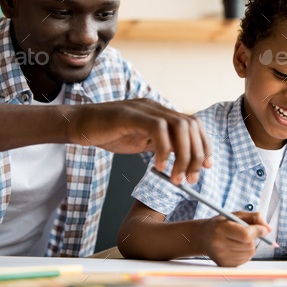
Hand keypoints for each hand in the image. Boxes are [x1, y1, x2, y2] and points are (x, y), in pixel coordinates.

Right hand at [68, 98, 212, 183]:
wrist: (79, 124)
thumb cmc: (107, 133)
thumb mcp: (140, 140)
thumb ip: (159, 145)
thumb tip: (179, 160)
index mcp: (161, 113)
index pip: (193, 124)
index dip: (204, 145)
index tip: (206, 166)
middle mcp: (156, 107)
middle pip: (191, 126)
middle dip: (197, 155)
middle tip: (191, 178)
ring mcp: (144, 109)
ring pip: (179, 126)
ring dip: (183, 155)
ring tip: (176, 177)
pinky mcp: (131, 115)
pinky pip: (158, 129)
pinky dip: (163, 149)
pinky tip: (158, 166)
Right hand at [200, 212, 269, 266]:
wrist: (203, 237)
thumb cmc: (221, 224)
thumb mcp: (235, 215)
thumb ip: (254, 218)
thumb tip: (268, 229)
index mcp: (220, 229)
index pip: (246, 235)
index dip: (257, 231)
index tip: (263, 229)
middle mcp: (219, 245)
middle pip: (249, 245)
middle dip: (253, 238)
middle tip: (246, 232)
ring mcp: (221, 257)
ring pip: (249, 253)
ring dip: (249, 246)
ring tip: (238, 239)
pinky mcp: (225, 265)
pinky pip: (245, 259)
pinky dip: (245, 253)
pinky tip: (236, 247)